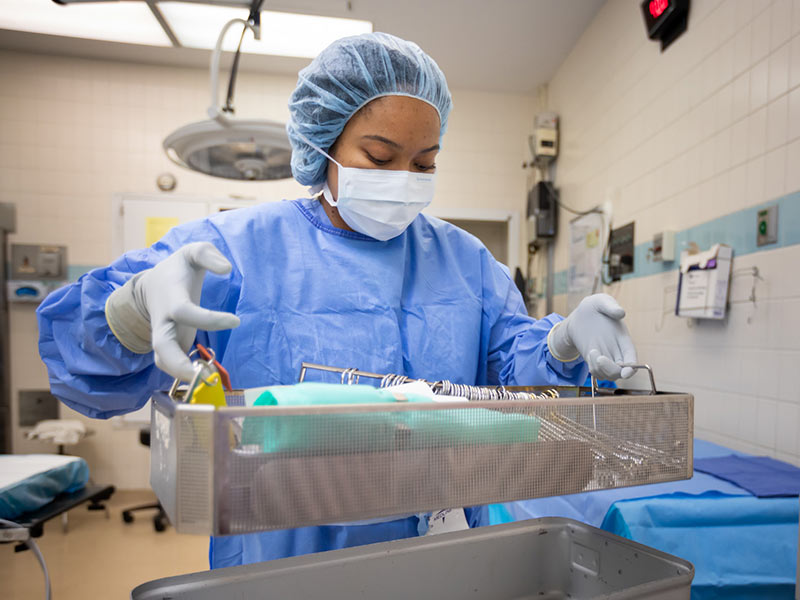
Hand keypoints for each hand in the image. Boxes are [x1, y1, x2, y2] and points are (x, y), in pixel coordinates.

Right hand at [106, 242, 239, 379]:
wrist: (153, 285)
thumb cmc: (178, 268)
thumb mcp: (191, 252)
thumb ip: (208, 255)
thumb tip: (227, 269)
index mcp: (171, 298)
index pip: (186, 312)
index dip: (209, 319)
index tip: (235, 321)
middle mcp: (164, 321)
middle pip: (161, 348)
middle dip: (178, 365)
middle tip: (203, 377)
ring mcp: (164, 336)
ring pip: (164, 362)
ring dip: (182, 376)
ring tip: (210, 382)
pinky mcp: (170, 346)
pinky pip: (172, 365)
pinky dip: (186, 376)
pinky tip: (208, 380)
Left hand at [547, 294, 636, 379]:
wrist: (578, 314)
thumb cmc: (593, 307)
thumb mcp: (601, 302)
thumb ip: (611, 306)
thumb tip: (621, 313)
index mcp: (623, 339)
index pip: (632, 359)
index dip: (632, 368)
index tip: (626, 372)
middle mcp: (617, 351)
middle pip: (621, 372)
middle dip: (612, 370)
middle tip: (598, 358)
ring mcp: (606, 357)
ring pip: (609, 375)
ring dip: (600, 369)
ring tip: (592, 351)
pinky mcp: (594, 360)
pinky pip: (597, 372)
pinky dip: (593, 368)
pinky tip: (589, 354)